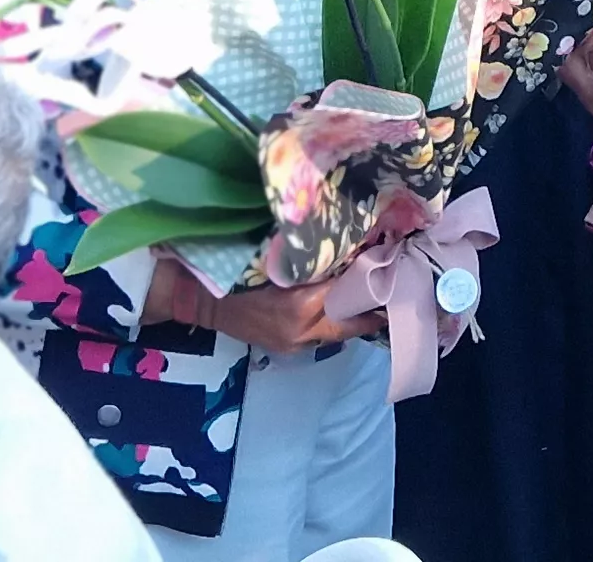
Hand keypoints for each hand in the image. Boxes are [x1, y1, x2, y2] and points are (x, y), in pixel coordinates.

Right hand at [169, 272, 386, 352]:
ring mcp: (294, 343)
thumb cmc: (233, 268)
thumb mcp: (275, 256)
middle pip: (351, 323)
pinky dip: (334, 321)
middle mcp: (302, 330)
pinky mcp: (285, 347)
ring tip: (374, 298)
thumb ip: (312, 257)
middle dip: (372, 309)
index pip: (348, 292)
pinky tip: (343, 308)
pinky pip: (320, 335)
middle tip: (394, 289)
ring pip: (338, 332)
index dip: (371, 278)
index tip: (393, 266)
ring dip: (354, 316)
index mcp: (300, 304)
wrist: (197, 298)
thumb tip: (349, 244)